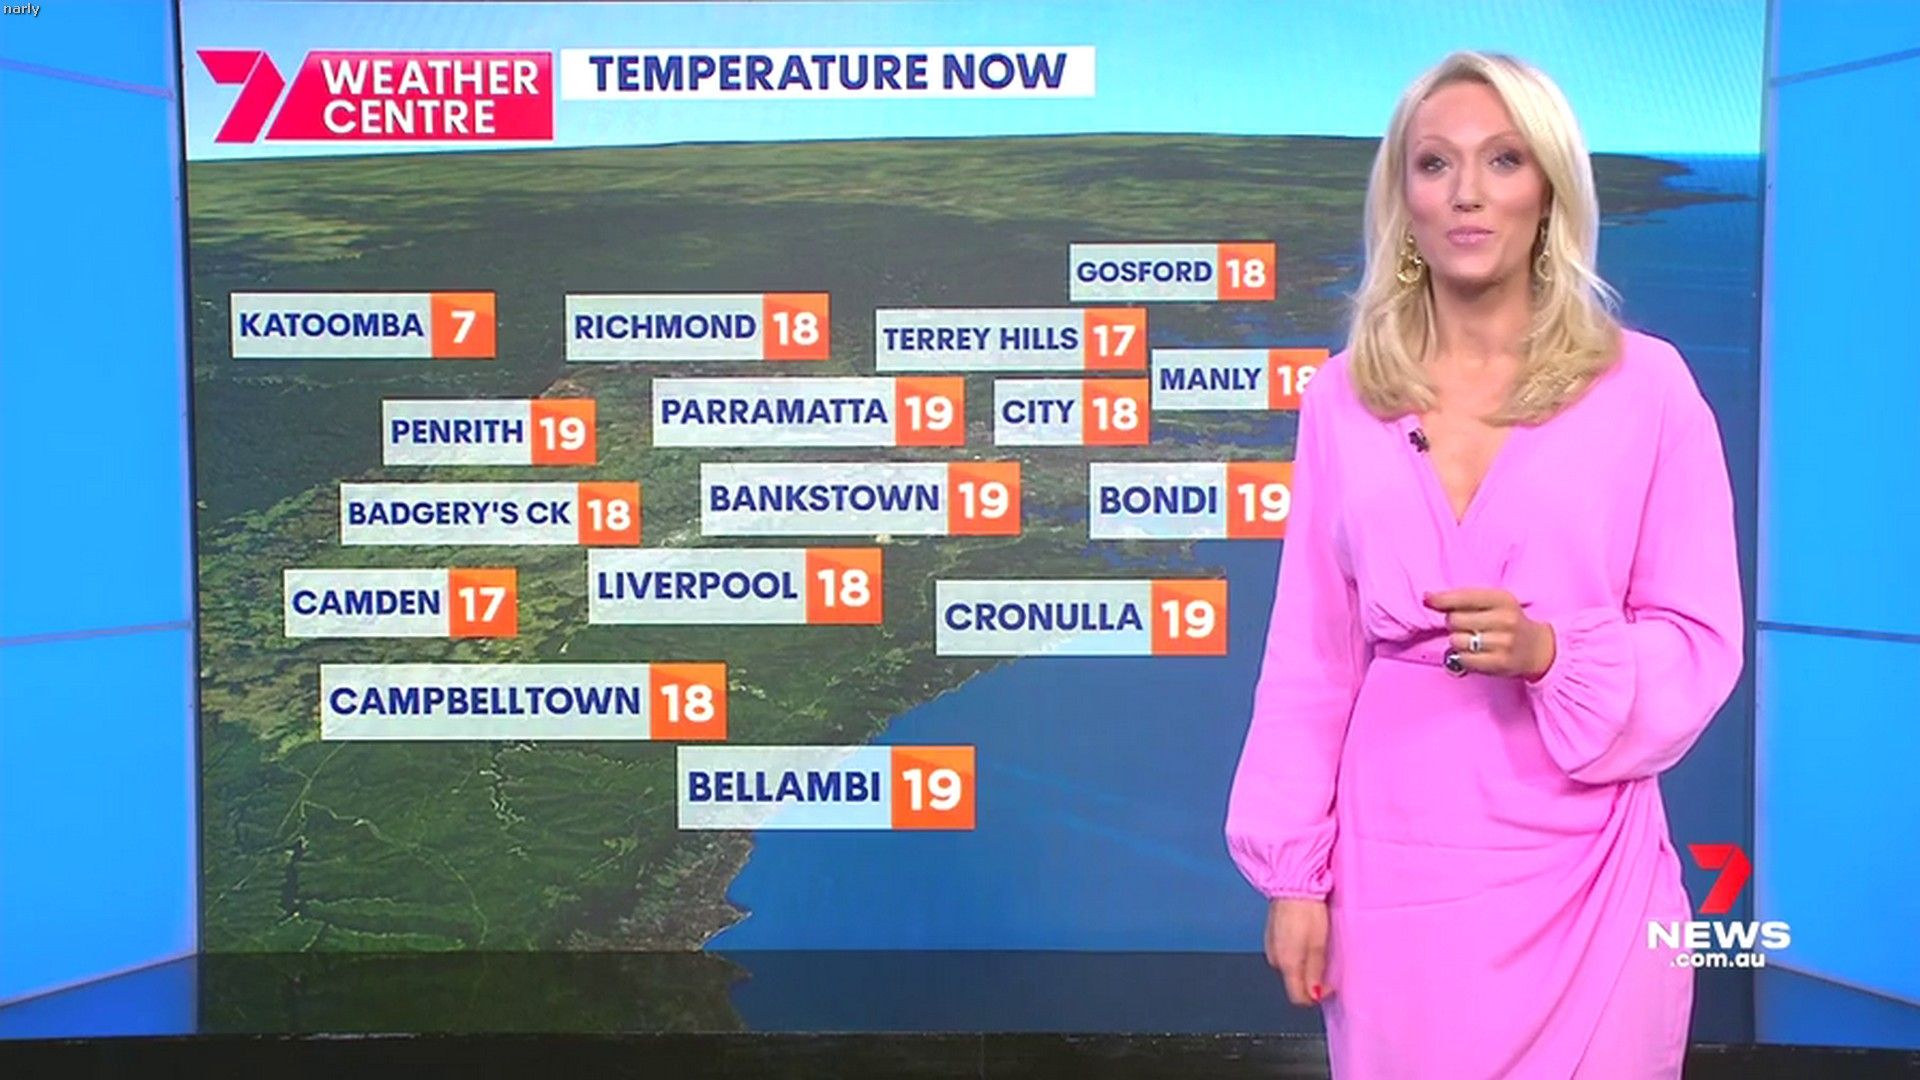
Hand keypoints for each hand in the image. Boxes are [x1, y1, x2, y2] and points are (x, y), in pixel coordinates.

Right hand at [1265, 897, 1330, 1005]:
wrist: (1291, 883)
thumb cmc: (1307, 911)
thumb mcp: (1318, 945)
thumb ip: (1315, 973)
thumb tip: (1314, 996)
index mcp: (1286, 964)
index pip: (1298, 997)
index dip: (1316, 996)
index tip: (1330, 984)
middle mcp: (1275, 958)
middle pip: (1295, 981)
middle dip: (1311, 978)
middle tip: (1327, 960)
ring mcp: (1271, 945)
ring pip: (1290, 967)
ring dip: (1304, 963)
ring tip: (1319, 945)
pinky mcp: (1272, 934)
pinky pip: (1286, 953)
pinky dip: (1297, 951)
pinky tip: (1306, 937)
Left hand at [1423, 588, 1555, 679]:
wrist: (1538, 649)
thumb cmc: (1508, 622)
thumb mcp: (1494, 603)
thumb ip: (1464, 599)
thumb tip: (1428, 598)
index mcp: (1502, 599)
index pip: (1464, 597)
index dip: (1442, 599)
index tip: (1427, 599)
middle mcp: (1504, 619)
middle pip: (1455, 619)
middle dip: (1453, 623)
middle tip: (1466, 627)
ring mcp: (1503, 642)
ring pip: (1456, 640)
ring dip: (1457, 642)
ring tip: (1472, 641)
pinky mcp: (1499, 663)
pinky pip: (1463, 659)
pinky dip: (1462, 657)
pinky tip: (1473, 655)